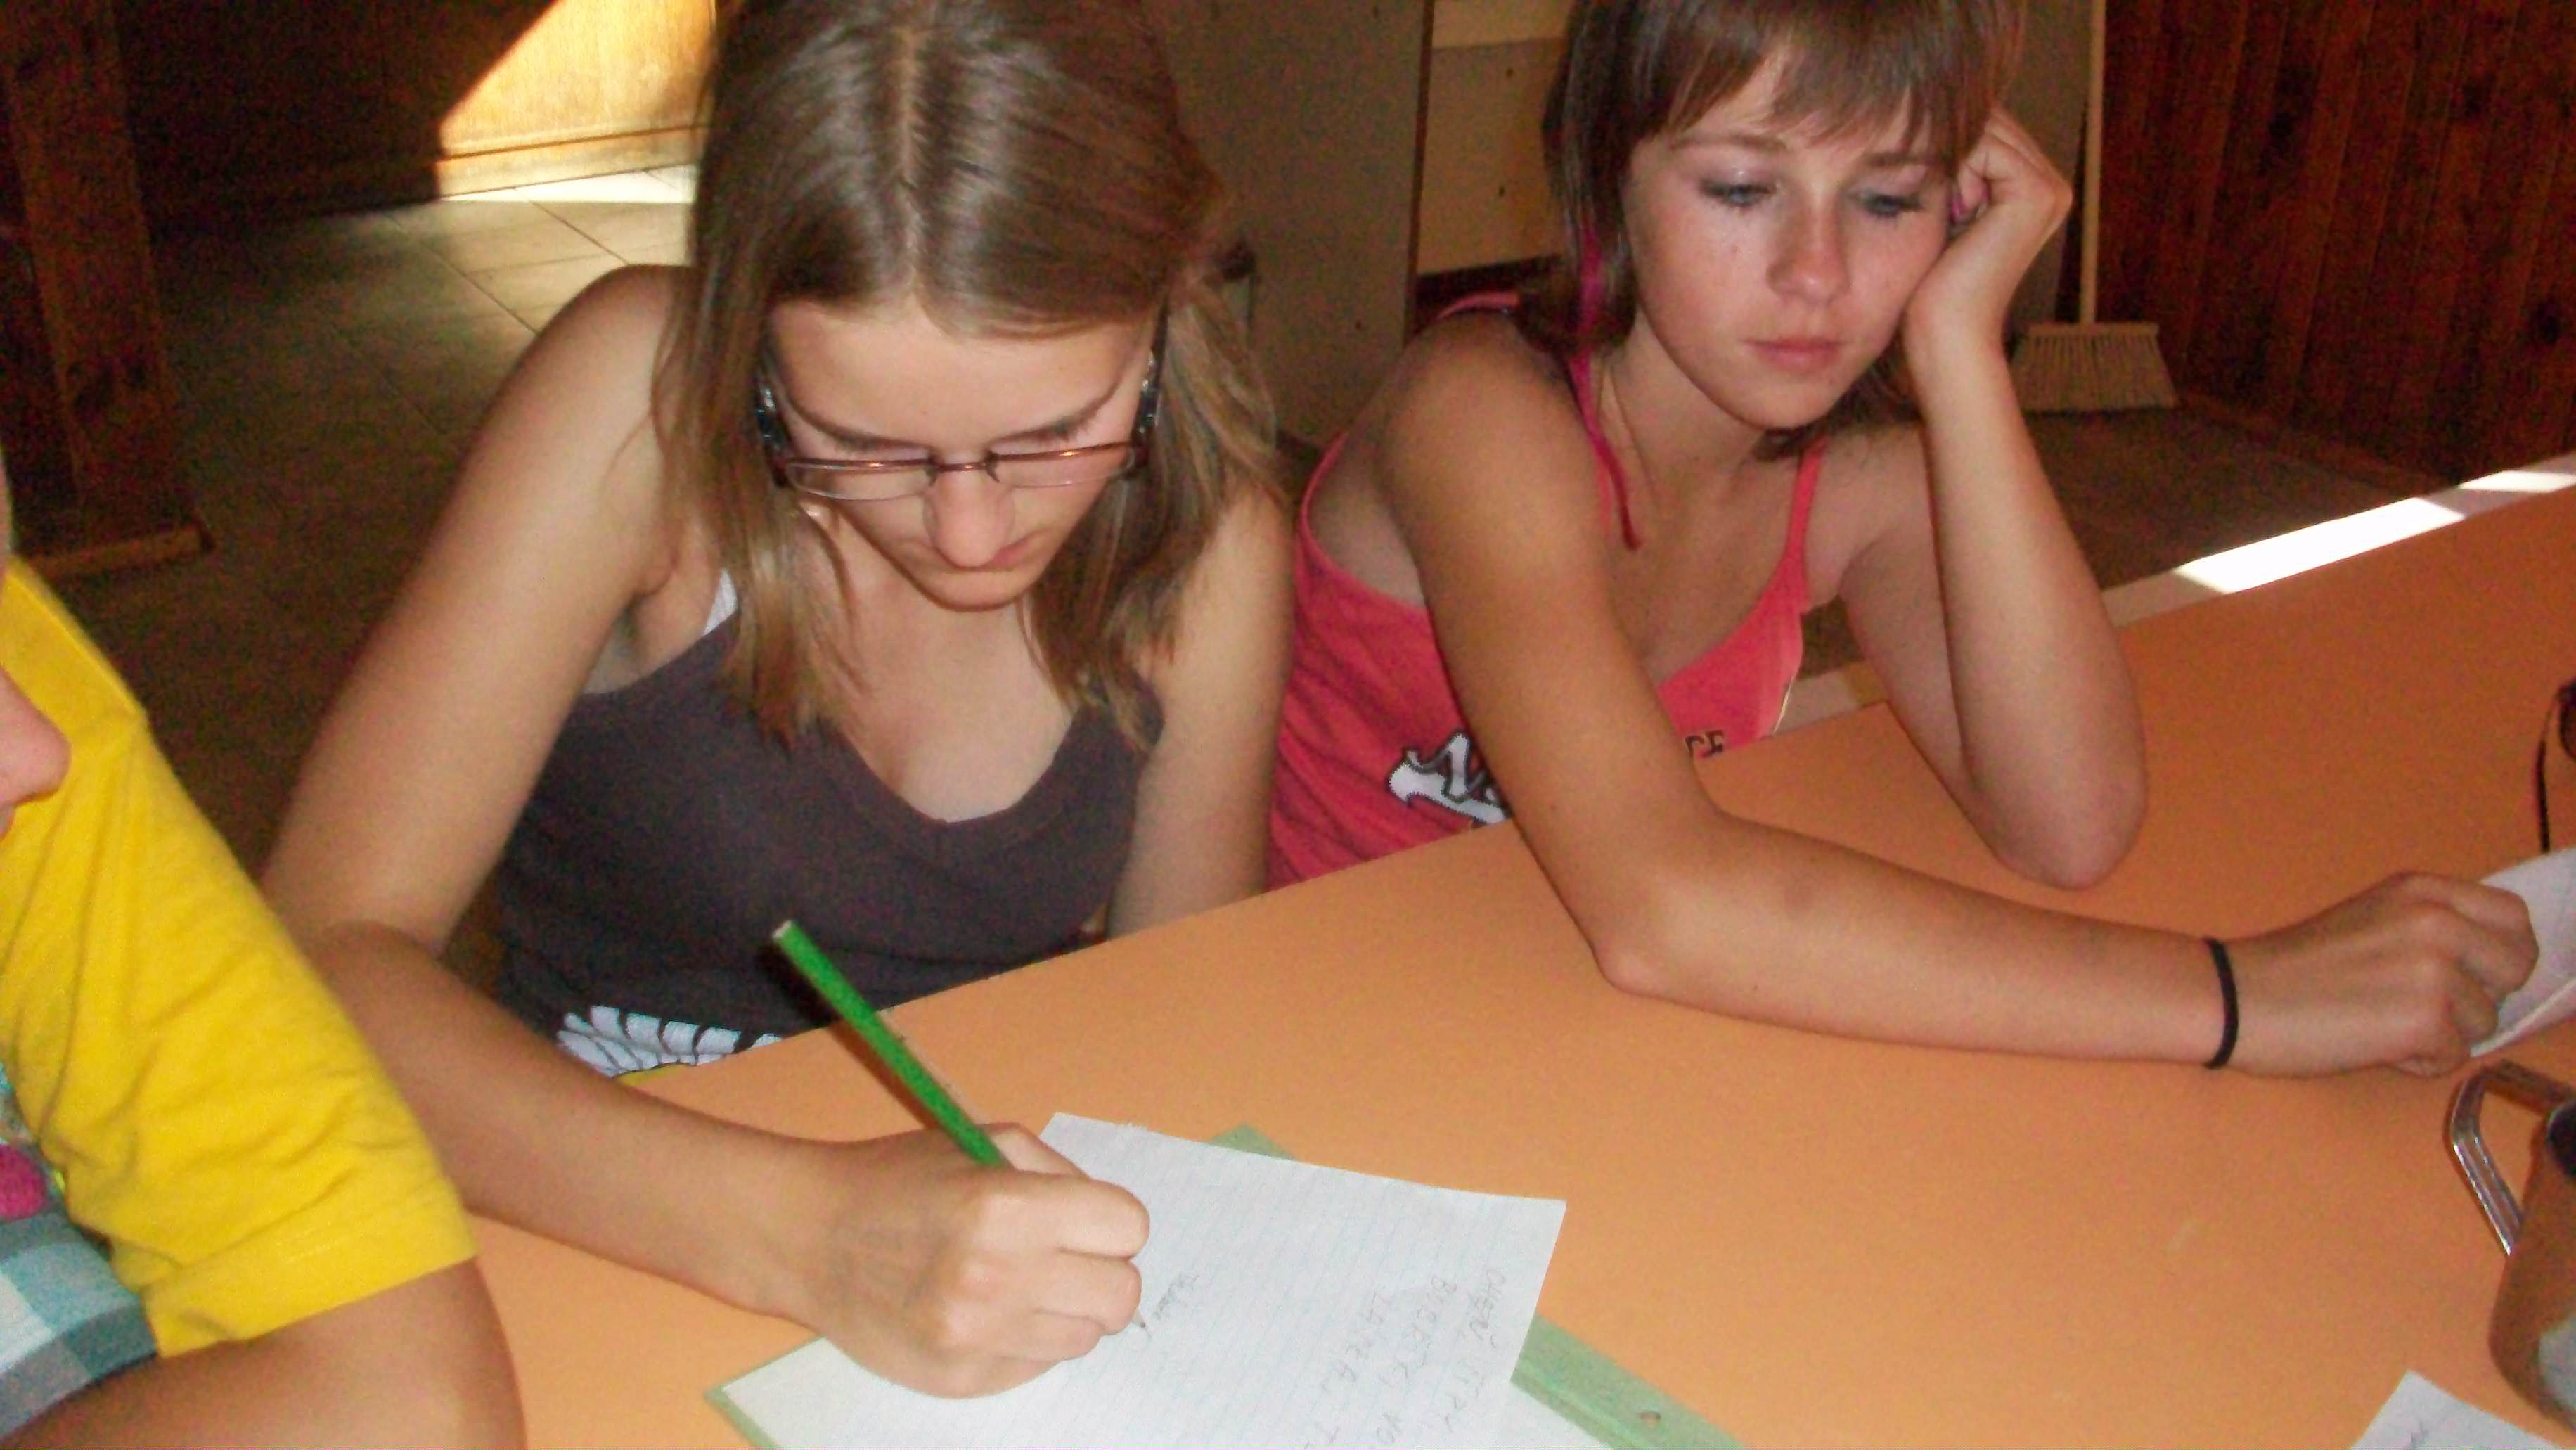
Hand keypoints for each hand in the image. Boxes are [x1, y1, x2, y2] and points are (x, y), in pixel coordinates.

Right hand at [776, 1126, 1148, 1396]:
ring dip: (1065, 1309)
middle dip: (1103, 1270)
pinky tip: (986, 1310)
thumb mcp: (982, 1145)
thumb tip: (1115, 1226)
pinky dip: (1026, 1338)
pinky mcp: (963, 1379)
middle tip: (1065, 1257)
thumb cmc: (899, 1181)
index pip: (1129, 1228)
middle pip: (1121, 1294)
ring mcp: (978, 1337)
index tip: (1086, 1219)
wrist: (811, 1238)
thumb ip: (1059, 1176)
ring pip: (1086, 1336)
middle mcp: (996, 1277)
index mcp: (1007, 1208)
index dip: (1111, 1220)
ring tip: (1019, 1282)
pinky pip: (1039, 1364)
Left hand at [1903, 110, 2073, 353]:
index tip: (1920, 178)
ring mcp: (2050, 188)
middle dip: (1949, 141)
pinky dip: (1956, 168)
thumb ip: (1952, 165)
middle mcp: (2051, 184)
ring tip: (1942, 207)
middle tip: (1929, 190)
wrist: (1945, 330)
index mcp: (2034, 187)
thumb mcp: (1942, 210)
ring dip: (1949, 158)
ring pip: (1986, 130)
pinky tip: (1952, 210)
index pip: (1988, 127)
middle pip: (1991, 122)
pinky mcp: (2037, 193)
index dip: (1947, 136)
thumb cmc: (1932, 281)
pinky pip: (1986, 146)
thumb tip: (1933, 114)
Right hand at [2224, 873, 2537, 1075]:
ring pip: (2487, 1020)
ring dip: (2445, 1033)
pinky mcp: (2425, 1019)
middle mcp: (2437, 921)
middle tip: (2431, 1004)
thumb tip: (2485, 966)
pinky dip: (2419, 1061)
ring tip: (2385, 1023)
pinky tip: (2375, 1044)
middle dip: (2483, 995)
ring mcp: (2434, 970)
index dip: (2504, 952)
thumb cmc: (2296, 966)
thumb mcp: (2373, 917)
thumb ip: (2430, 925)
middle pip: (2516, 968)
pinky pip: (2455, 1056)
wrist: (2239, 997)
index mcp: (2423, 892)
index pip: (2514, 918)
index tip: (2478, 974)